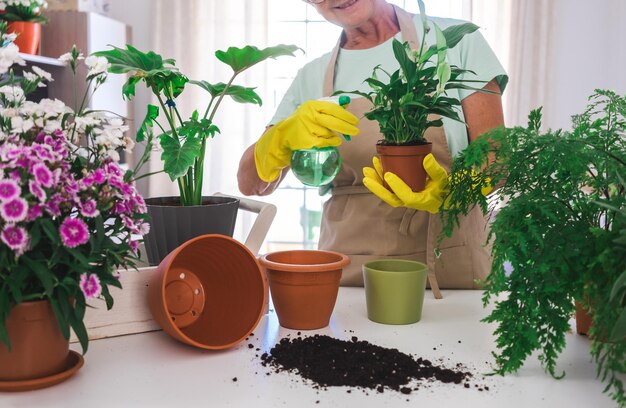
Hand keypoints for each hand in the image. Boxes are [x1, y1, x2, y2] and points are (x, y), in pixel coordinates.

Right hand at [254, 100, 358, 181]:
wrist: (283, 135)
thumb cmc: (303, 122)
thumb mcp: (313, 110)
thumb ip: (330, 107)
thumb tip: (347, 104)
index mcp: (312, 105)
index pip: (333, 109)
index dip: (345, 115)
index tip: (355, 121)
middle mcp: (308, 116)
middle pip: (332, 122)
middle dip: (346, 128)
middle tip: (356, 132)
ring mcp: (307, 129)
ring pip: (329, 134)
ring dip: (334, 136)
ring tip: (331, 135)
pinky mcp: (306, 141)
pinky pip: (325, 143)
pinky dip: (330, 143)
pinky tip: (329, 141)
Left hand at [363, 154, 492, 212]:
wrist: (444, 195)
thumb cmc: (443, 188)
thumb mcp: (442, 178)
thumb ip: (435, 169)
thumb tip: (426, 158)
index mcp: (420, 201)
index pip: (406, 195)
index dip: (396, 186)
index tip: (388, 174)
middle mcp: (409, 202)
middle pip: (390, 198)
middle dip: (377, 187)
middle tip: (367, 176)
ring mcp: (403, 198)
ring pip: (386, 193)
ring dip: (375, 182)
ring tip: (367, 169)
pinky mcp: (400, 193)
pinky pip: (388, 189)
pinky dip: (380, 179)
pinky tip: (374, 167)